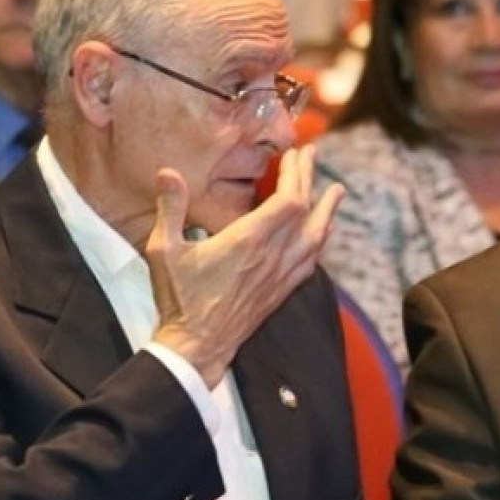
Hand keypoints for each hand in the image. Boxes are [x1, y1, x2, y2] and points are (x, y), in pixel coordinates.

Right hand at [147, 145, 343, 386]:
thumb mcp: (163, 250)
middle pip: (305, 211)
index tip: (296, 153)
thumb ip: (170, 208)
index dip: (297, 174)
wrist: (197, 346)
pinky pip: (311, 261)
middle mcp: (272, 256)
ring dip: (327, 210)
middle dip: (309, 179)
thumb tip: (167, 172)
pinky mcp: (281, 291)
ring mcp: (281, 275)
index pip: (288, 200)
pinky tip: (323, 233)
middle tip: (312, 156)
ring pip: (316, 237)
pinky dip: (320, 241)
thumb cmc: (179, 298)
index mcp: (248, 241)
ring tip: (337, 191)